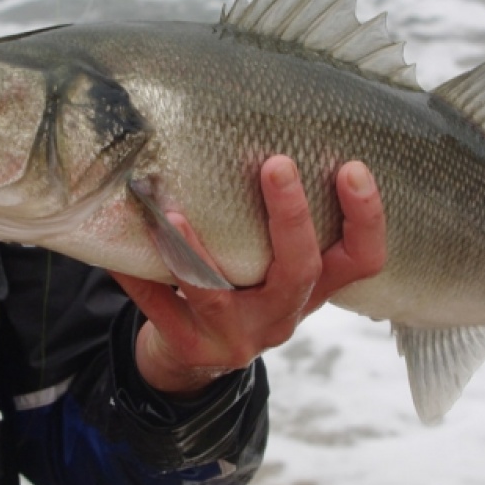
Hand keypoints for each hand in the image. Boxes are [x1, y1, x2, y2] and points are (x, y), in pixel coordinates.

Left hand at [112, 156, 386, 396]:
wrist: (194, 357)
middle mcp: (283, 316)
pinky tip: (118, 255)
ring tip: (171, 212)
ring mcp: (238, 338)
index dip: (366, 219)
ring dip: (194, 249)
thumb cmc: (236, 290)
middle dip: (291, 217)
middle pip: (300, 270)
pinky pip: (162, 307)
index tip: (353, 167)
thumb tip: (250, 127)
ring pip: (217, 293)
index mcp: (312, 290)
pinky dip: (140, 277)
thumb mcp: (267, 265)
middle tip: (277, 164)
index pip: (362, 260)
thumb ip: (272, 221)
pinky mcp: (192, 348)